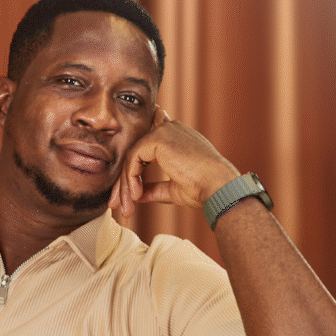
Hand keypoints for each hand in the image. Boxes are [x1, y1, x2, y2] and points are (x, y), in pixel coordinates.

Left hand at [109, 107, 240, 217]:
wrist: (217, 188)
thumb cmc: (202, 188)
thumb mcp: (173, 189)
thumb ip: (154, 188)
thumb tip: (137, 195)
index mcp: (176, 136)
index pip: (147, 141)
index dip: (134, 162)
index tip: (129, 191)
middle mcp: (170, 129)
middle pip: (135, 151)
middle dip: (124, 180)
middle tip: (118, 205)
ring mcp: (164, 131)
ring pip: (131, 157)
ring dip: (126, 184)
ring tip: (127, 207)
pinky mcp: (158, 139)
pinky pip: (133, 159)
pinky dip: (131, 179)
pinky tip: (136, 195)